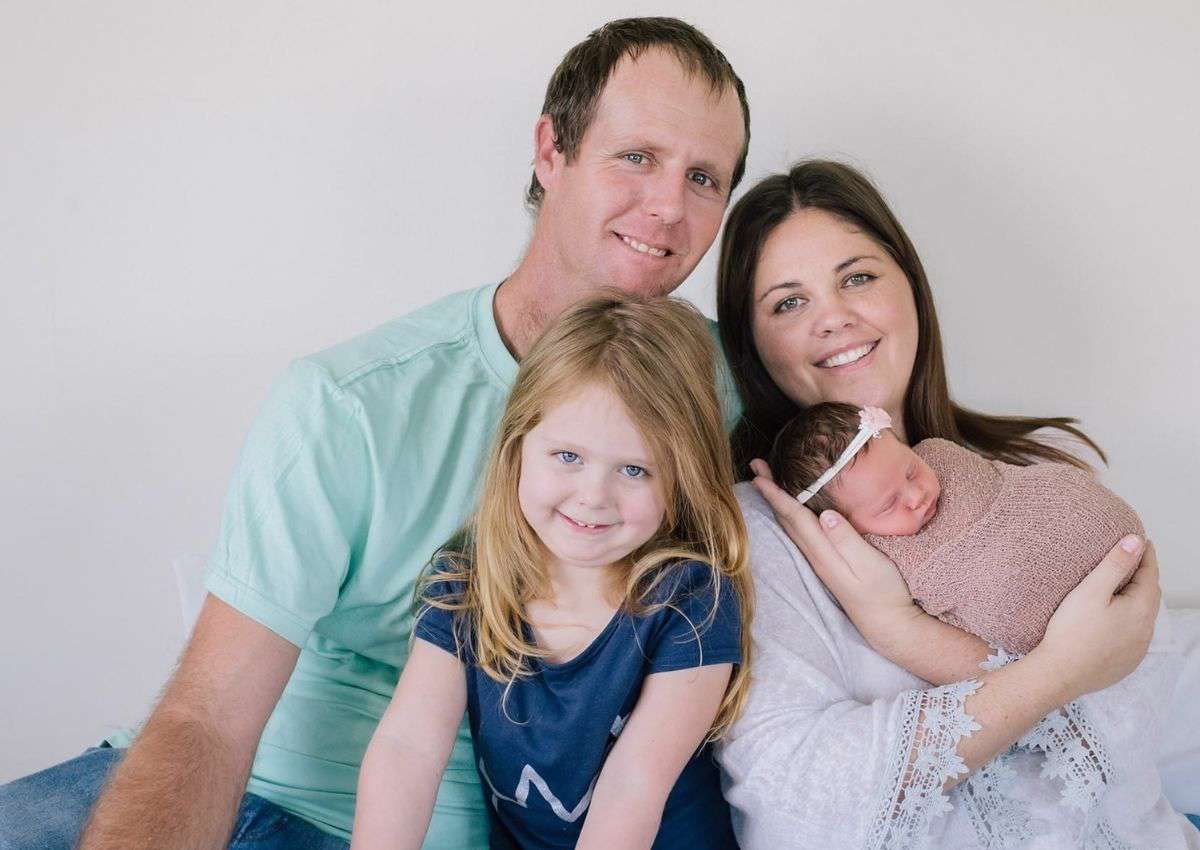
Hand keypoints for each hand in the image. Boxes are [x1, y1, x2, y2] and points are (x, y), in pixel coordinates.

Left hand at [750, 458, 915, 636]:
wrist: (887, 623)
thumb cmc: (884, 592)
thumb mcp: (870, 563)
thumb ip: (847, 539)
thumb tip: (825, 514)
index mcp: (822, 552)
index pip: (793, 516)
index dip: (775, 494)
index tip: (758, 474)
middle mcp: (815, 556)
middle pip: (786, 518)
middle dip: (769, 492)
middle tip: (756, 466)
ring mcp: (819, 561)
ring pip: (791, 526)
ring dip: (777, 502)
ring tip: (767, 483)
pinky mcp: (826, 564)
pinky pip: (800, 533)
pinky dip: (790, 515)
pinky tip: (792, 510)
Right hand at [1032, 536, 1160, 703]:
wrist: (1059, 674)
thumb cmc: (1071, 632)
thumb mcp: (1091, 591)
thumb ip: (1115, 564)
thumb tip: (1136, 541)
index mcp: (1140, 609)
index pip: (1150, 574)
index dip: (1146, 555)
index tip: (1142, 541)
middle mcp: (1145, 630)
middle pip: (1150, 595)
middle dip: (1143, 576)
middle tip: (1131, 561)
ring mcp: (1137, 649)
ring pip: (1142, 617)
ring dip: (1136, 600)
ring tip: (1121, 589)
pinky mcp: (1125, 662)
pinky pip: (1133, 635)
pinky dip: (1129, 621)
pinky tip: (1114, 620)